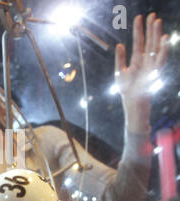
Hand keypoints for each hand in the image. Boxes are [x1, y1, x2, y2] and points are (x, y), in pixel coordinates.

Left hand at [115, 13, 168, 132]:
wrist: (132, 103)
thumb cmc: (127, 89)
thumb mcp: (120, 71)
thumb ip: (120, 58)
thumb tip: (119, 44)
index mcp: (138, 59)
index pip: (139, 41)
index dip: (139, 30)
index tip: (139, 17)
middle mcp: (146, 61)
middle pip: (149, 41)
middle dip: (150, 28)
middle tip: (152, 14)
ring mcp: (151, 66)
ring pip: (156, 47)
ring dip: (157, 34)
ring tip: (157, 22)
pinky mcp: (154, 72)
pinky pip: (160, 59)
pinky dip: (163, 49)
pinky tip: (164, 39)